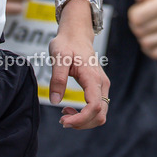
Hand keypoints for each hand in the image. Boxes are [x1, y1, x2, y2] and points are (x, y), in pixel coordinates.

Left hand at [49, 1, 109, 129]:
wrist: (76, 34)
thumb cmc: (67, 43)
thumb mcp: (58, 57)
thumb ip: (57, 78)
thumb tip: (55, 101)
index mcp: (92, 77)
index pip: (95, 106)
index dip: (81, 119)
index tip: (64, 120)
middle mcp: (101, 83)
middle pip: (100, 115)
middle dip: (82, 123)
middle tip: (62, 120)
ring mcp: (102, 86)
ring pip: (101, 114)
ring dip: (84, 120)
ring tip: (65, 114)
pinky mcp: (99, 87)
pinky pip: (97, 108)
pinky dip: (85, 115)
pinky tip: (70, 109)